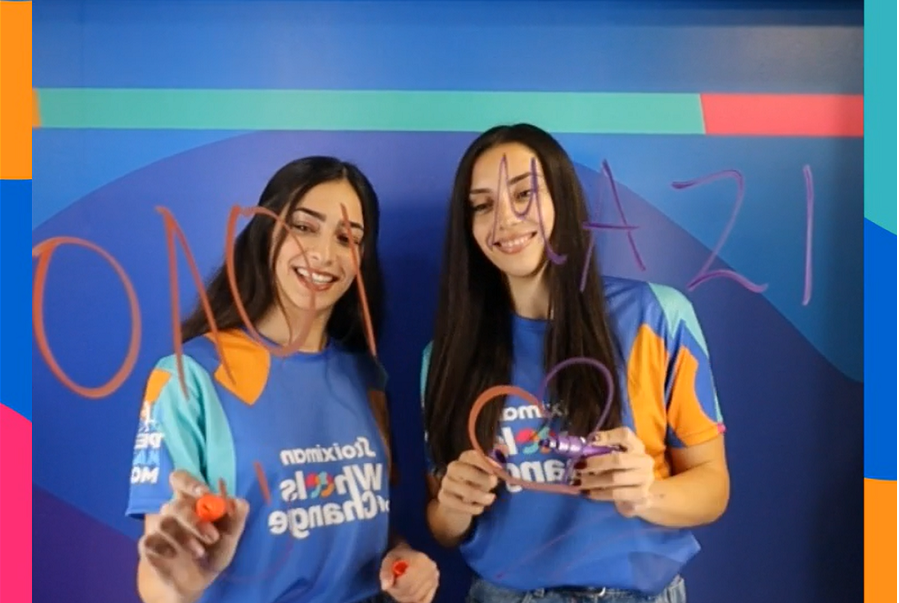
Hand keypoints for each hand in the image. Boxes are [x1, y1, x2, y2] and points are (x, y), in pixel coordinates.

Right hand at [138, 470, 250, 598]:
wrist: (195, 582)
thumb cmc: (213, 552)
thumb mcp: (230, 537)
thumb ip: (236, 519)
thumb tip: (240, 501)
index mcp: (193, 501)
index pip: (181, 479)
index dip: (189, 482)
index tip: (204, 493)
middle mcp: (174, 511)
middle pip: (175, 504)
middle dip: (194, 519)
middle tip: (212, 536)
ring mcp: (159, 528)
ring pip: (164, 522)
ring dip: (184, 537)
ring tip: (200, 553)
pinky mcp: (148, 546)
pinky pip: (149, 540)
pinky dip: (163, 547)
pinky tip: (173, 555)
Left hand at [379, 543, 438, 602]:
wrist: (409, 554)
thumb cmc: (397, 556)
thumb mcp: (388, 559)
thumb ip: (385, 572)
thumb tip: (385, 587)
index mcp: (420, 560)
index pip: (407, 583)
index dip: (396, 587)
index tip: (390, 583)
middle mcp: (431, 569)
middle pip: (412, 591)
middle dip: (398, 593)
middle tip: (392, 587)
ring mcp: (435, 578)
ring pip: (417, 597)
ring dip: (404, 597)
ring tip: (399, 588)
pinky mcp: (435, 585)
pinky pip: (424, 600)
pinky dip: (414, 600)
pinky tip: (408, 594)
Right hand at [436, 450, 499, 517]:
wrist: (457, 505)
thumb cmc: (476, 486)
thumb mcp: (485, 477)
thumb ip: (493, 472)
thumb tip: (501, 470)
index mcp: (464, 459)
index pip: (471, 455)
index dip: (484, 461)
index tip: (497, 469)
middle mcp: (453, 468)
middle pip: (462, 469)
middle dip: (480, 477)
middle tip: (494, 483)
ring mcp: (446, 483)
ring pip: (460, 488)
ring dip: (479, 494)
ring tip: (491, 499)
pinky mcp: (443, 498)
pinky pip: (457, 503)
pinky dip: (471, 507)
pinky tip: (480, 508)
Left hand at [572, 427, 654, 516]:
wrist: (642, 493)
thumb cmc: (622, 471)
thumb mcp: (615, 457)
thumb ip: (600, 451)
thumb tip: (578, 450)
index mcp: (636, 446)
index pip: (624, 435)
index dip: (607, 436)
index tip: (591, 440)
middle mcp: (643, 461)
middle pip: (618, 460)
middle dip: (595, 463)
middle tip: (578, 467)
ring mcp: (645, 480)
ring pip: (615, 479)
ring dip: (593, 481)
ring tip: (578, 483)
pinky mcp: (642, 496)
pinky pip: (616, 495)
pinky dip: (599, 494)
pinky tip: (588, 493)